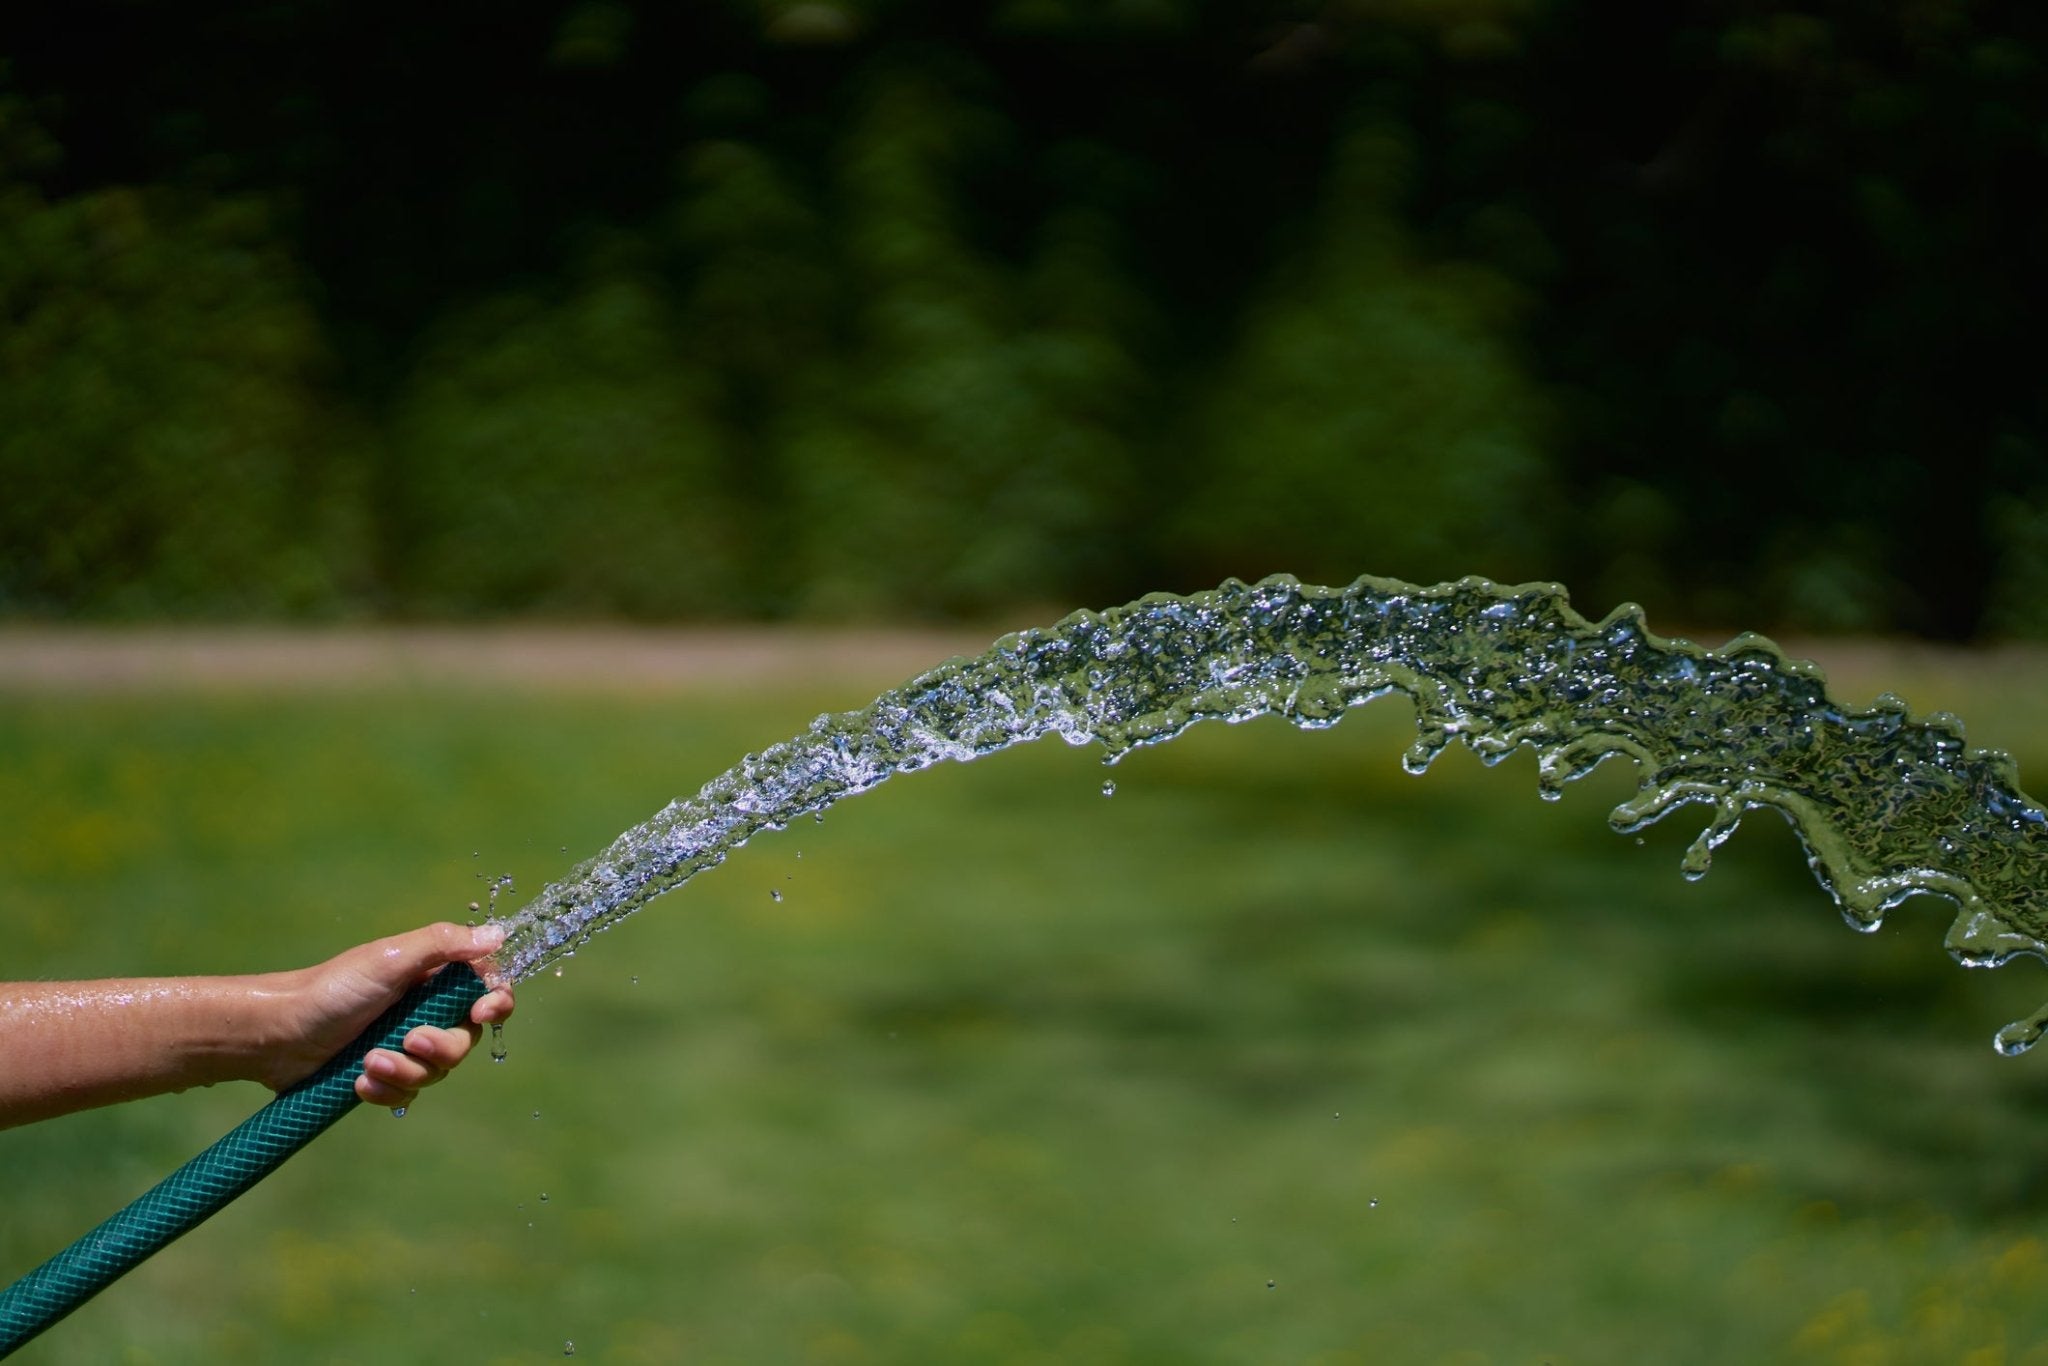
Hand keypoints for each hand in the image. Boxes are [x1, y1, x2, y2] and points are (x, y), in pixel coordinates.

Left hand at [264, 922, 515, 1110]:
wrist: (276, 1035)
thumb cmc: (332, 989)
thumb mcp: (389, 959)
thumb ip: (443, 944)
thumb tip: (499, 934)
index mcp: (432, 977)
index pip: (486, 989)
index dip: (495, 1003)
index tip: (481, 1012)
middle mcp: (425, 1011)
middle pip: (466, 1038)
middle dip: (440, 1047)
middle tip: (408, 1041)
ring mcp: (405, 1045)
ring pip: (437, 1071)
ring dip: (405, 1071)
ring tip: (367, 1063)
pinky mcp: (384, 1074)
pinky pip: (408, 1092)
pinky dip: (387, 1090)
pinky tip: (359, 1083)